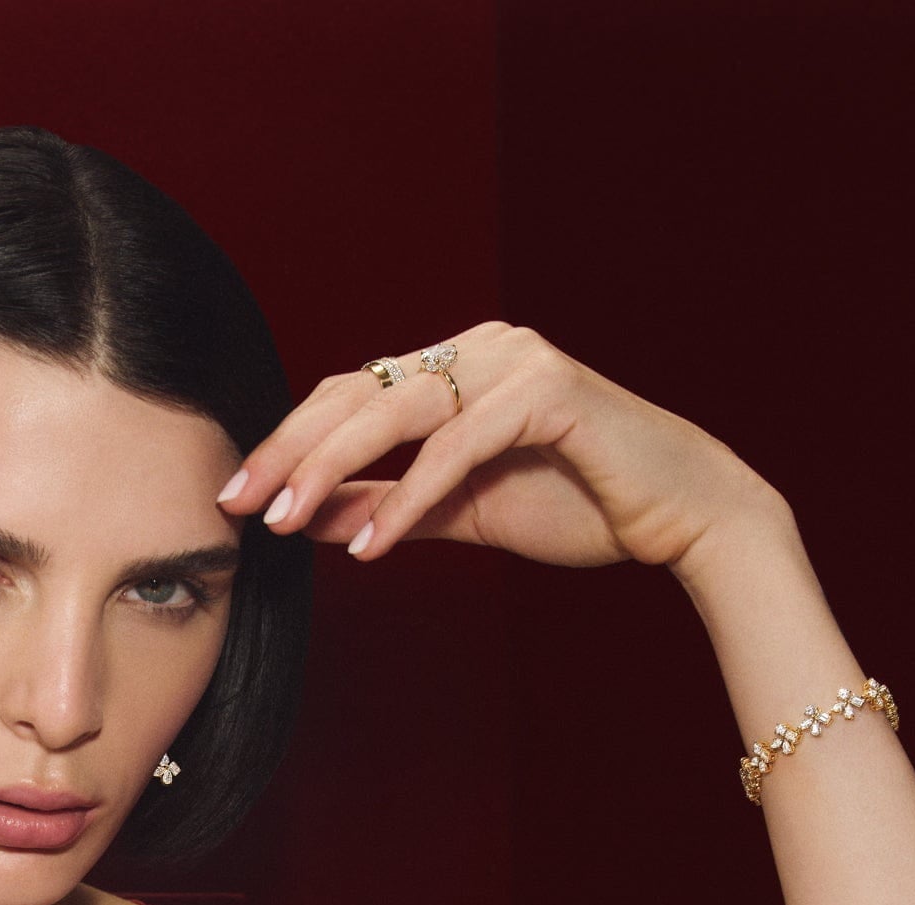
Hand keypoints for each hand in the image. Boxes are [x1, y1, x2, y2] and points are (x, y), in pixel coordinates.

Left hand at [218, 321, 779, 571]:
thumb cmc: (580, 505)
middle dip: (288, 451)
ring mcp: (515, 360)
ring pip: (396, 411)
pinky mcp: (548, 390)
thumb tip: (310, 520)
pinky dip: (407, 498)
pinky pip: (455, 445)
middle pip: (357, 394)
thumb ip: (389, 506)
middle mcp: (480, 347)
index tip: (236, 496)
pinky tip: (371, 546)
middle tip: (237, 504)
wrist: (678, 517)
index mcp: (456, 367)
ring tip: (284, 521)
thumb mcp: (459, 511)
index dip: (288, 443)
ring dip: (330, 469)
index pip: (349, 397)